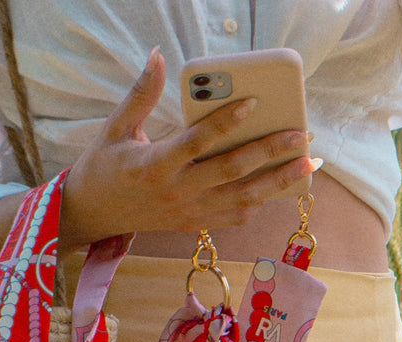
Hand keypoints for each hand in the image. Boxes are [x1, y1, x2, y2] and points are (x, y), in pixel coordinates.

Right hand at [60, 48, 316, 250]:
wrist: (93, 214)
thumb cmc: (105, 165)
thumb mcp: (115, 127)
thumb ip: (141, 94)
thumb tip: (157, 56)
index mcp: (153, 165)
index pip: (196, 142)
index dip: (226, 123)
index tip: (254, 103)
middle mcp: (175, 192)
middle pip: (230, 172)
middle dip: (270, 153)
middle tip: (303, 135)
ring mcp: (187, 213)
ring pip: (241, 199)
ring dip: (278, 182)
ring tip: (308, 164)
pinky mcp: (193, 225)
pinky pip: (234, 216)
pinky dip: (261, 201)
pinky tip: (283, 186)